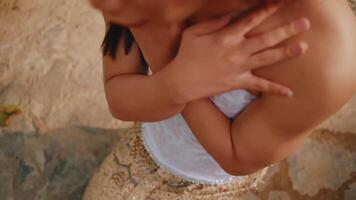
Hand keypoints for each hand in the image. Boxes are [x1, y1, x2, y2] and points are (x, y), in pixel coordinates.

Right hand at [163, 0, 309, 103]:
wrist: (181, 82)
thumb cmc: (185, 55)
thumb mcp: (193, 33)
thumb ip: (212, 22)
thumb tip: (230, 16)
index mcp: (225, 36)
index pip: (250, 19)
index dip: (267, 8)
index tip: (281, 1)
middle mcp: (236, 51)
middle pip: (266, 38)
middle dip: (286, 29)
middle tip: (305, 23)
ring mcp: (238, 68)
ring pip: (267, 59)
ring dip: (286, 53)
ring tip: (304, 47)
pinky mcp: (237, 82)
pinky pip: (259, 86)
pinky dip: (274, 89)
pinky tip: (290, 92)